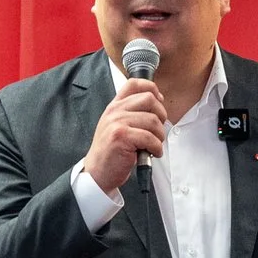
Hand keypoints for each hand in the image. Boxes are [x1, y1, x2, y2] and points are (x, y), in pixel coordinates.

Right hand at [81, 76, 168, 195]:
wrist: (97, 173)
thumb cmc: (110, 152)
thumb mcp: (117, 126)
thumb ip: (131, 113)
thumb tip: (157, 102)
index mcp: (114, 107)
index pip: (134, 84)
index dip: (152, 89)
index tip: (159, 102)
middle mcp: (114, 112)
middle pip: (149, 99)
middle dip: (161, 115)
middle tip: (157, 129)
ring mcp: (117, 123)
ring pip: (153, 120)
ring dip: (159, 136)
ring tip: (153, 145)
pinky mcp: (122, 137)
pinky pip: (150, 138)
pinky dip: (156, 148)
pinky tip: (152, 152)